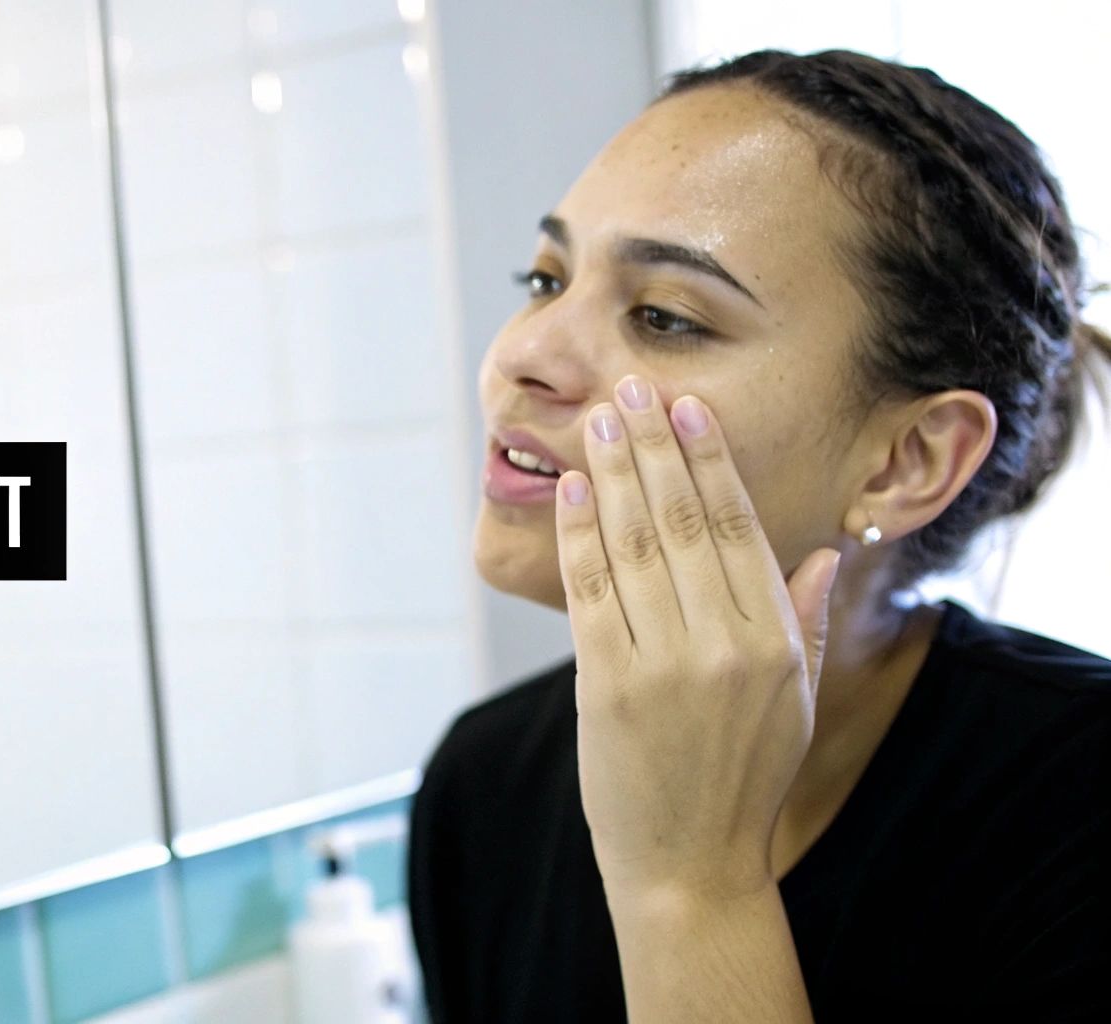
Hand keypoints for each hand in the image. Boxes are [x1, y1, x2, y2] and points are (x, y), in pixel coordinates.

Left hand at [554, 376, 840, 900]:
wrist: (688, 863)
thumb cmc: (743, 779)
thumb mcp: (796, 703)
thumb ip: (807, 623)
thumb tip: (829, 552)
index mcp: (775, 642)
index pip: (738, 528)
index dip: (710, 462)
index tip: (690, 410)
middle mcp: (722, 645)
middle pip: (682, 521)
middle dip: (655, 447)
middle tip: (634, 388)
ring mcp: (661, 665)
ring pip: (634, 544)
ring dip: (614, 472)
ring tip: (601, 419)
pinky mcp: (606, 686)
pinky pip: (589, 591)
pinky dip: (579, 534)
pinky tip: (574, 488)